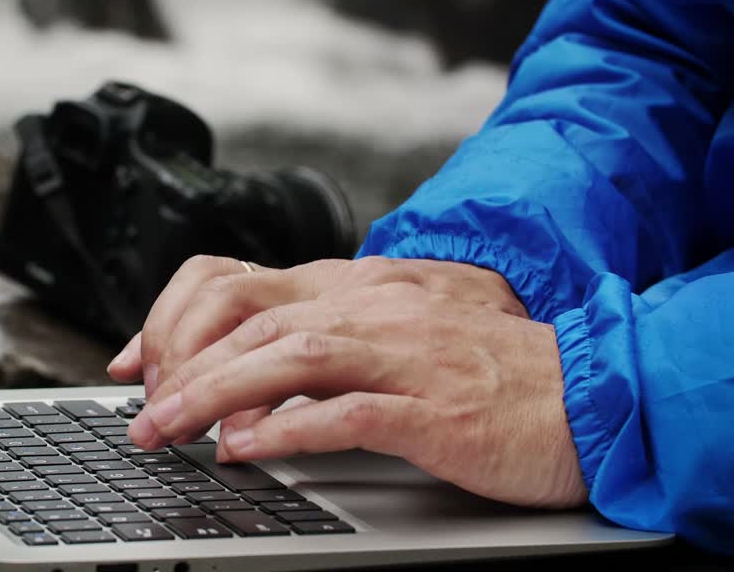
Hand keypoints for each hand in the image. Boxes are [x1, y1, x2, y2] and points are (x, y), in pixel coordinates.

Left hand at [122, 266, 585, 508]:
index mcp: (363, 289)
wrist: (595, 395)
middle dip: (183, 366)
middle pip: (254, 320)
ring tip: (169, 429)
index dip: (179, 318)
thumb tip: (252, 378)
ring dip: (215, 395)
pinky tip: (246, 447)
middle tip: (141, 411)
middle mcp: (376, 309)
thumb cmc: (496, 373)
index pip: (248, 285)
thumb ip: (331, 344)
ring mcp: (407, 356)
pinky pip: (348, 412)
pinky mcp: (436, 408)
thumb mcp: (403, 335)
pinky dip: (288, 427)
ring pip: (287, 358)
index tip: (138, 362)